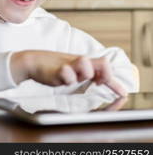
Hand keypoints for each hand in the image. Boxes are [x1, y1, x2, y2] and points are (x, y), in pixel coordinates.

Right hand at [10, 50, 126, 95]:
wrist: (33, 61)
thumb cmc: (53, 66)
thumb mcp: (73, 68)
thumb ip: (86, 73)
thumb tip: (99, 81)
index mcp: (84, 62)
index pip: (104, 67)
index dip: (114, 82)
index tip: (121, 93)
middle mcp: (79, 62)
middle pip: (103, 63)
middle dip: (105, 76)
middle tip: (96, 82)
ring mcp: (69, 64)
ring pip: (86, 65)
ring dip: (83, 74)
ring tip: (73, 78)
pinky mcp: (57, 69)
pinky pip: (67, 74)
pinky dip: (67, 78)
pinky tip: (60, 78)